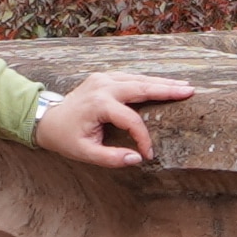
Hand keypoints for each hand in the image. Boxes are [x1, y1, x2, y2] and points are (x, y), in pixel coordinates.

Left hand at [30, 69, 192, 168]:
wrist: (47, 118)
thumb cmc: (66, 138)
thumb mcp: (85, 153)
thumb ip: (111, 158)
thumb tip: (136, 159)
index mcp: (98, 105)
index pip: (131, 120)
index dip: (143, 137)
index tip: (148, 154)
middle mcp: (103, 86)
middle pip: (141, 87)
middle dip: (166, 90)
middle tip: (189, 91)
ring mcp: (103, 78)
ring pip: (139, 79)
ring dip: (161, 82)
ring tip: (184, 86)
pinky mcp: (104, 77)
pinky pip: (131, 77)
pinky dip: (149, 81)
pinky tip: (164, 83)